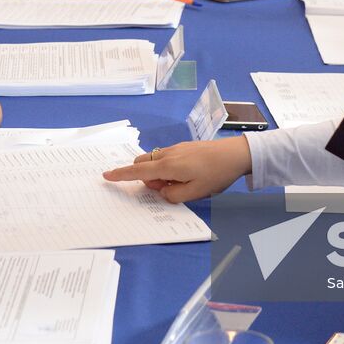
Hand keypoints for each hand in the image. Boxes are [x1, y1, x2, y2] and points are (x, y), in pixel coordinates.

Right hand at [102, 136, 251, 202]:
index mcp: (169, 166)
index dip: (121, 175)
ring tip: (181, 183)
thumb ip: (173, 195)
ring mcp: (177, 149)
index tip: (106, 176)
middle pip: (143, 163)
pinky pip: (166, 158)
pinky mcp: (185, 147)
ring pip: (155, 160)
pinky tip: (186, 175)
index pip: (138, 171)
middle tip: (167, 188)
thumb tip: (161, 191)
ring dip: (158, 173)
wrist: (236, 153)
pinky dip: (166, 168)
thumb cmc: (216, 174)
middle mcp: (169, 154)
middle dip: (145, 177)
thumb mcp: (195, 192)